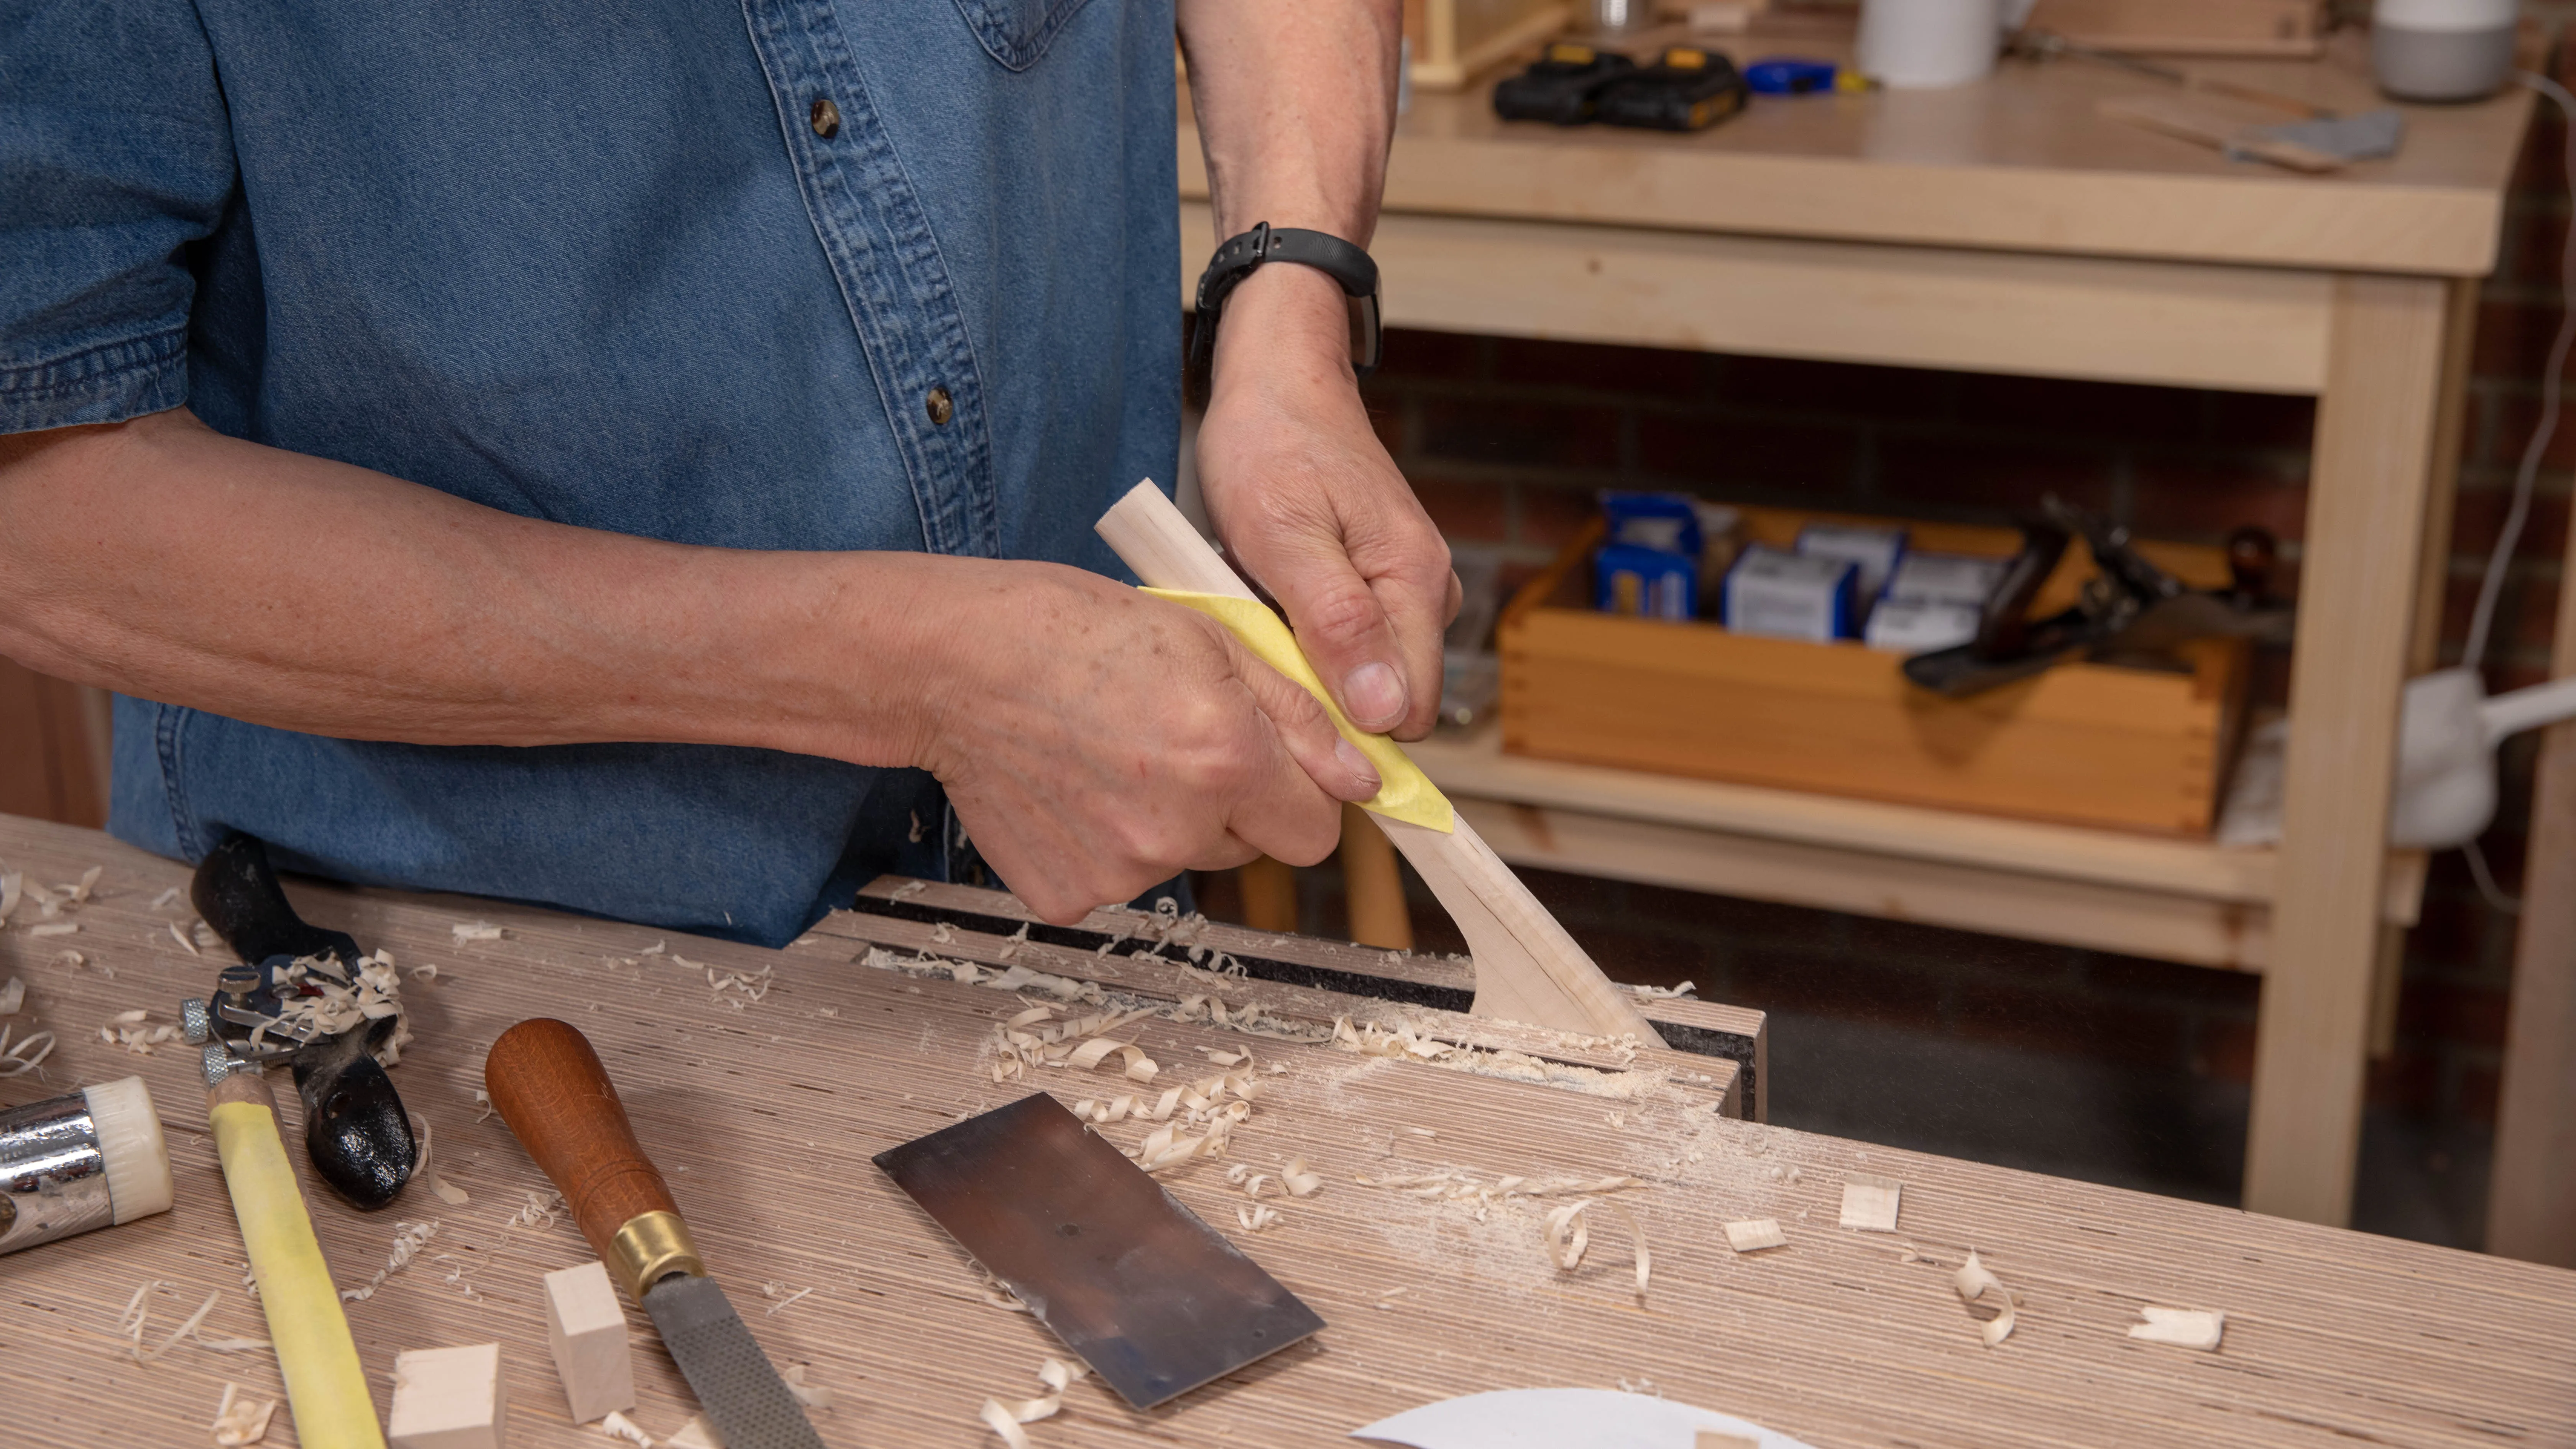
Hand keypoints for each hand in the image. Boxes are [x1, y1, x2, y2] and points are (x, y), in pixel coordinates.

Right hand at [907, 560, 1383, 922]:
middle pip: (1252, 849)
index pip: (1317, 829)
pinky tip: (1073, 786)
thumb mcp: (1208, 638)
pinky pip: (1120, 879)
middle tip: (1170, 739)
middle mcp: (1178, 827)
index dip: (1298, 792)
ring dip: (1168, 820)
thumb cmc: (1071, 631)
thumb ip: (1297, 716)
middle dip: (1232, 803)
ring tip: (1113, 754)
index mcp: (1226, 758)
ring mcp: (1119, 871)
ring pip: (1186, 861)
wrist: (951, 665)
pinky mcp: (1069, 896)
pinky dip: (1106, 842)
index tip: (1267, 763)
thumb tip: (1362, 780)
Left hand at [1195, 265, 1458, 740]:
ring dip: (1305, 657)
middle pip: (1388, 698)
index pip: (1409, 712)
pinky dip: (1301, 629)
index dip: (1349, 730)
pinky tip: (1270, 591)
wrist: (1278, 379)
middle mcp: (1427, 592)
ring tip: (1260, 602)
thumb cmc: (1273, 444)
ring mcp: (1405, 587)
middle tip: (1258, 639)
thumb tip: (1387, 711)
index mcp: (1415, 583)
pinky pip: (1347, 639)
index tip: (1283, 705)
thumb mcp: (1284, 534)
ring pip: (1362, 671)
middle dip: (1322, 690)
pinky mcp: (1379, 580)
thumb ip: (1337, 622)